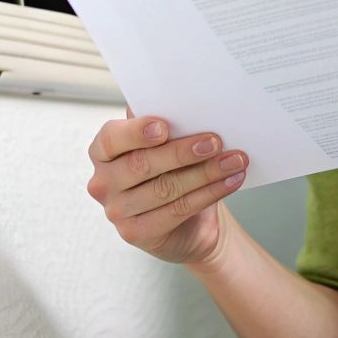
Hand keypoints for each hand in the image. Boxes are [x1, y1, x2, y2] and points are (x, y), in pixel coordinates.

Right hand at [85, 105, 249, 266]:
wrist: (188, 223)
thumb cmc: (173, 172)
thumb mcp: (166, 146)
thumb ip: (164, 127)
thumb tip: (180, 104)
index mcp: (103, 152)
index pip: (111, 138)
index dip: (136, 131)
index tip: (164, 126)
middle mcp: (103, 182)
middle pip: (142, 164)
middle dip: (182, 151)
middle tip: (216, 141)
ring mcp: (116, 211)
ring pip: (165, 188)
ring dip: (205, 172)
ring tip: (234, 160)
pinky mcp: (136, 233)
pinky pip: (178, 210)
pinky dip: (209, 193)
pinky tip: (230, 181)